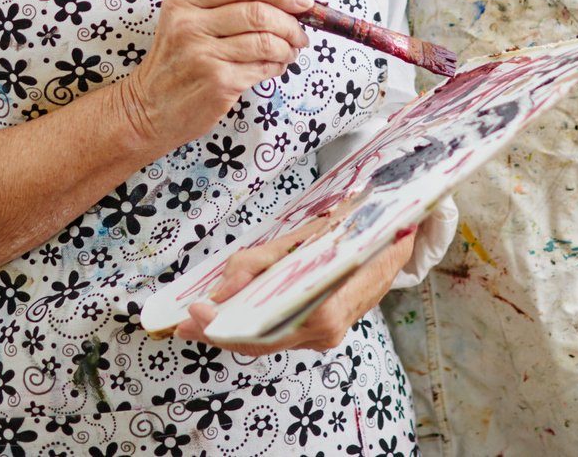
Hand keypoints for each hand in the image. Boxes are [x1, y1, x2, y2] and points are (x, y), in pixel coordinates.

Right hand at [116, 0, 307, 153]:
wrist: (148, 108)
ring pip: (265, 41)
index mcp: (183, 1)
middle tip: (301, 30)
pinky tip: (276, 65)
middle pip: (257, 11)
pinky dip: (278, 65)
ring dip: (288, 46)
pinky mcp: (218, 82)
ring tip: (290, 49)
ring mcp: (203, 54)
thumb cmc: (175, 60)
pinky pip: (262, 67)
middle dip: (290, 21)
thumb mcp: (193, 17)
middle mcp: (189, 24)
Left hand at [176, 225, 417, 355]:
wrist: (392, 240)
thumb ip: (256, 265)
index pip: (266, 332)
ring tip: (198, 322)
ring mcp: (325, 336)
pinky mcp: (320, 333)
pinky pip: (280, 335)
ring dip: (232, 333)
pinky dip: (252, 328)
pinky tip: (228, 318)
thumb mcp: (299, 239)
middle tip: (185, 324)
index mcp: (324, 310)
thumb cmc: (348, 234)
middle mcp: (326, 331)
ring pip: (269, 342)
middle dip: (220, 334)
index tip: (198, 312)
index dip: (227, 329)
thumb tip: (220, 292)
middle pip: (262, 343)